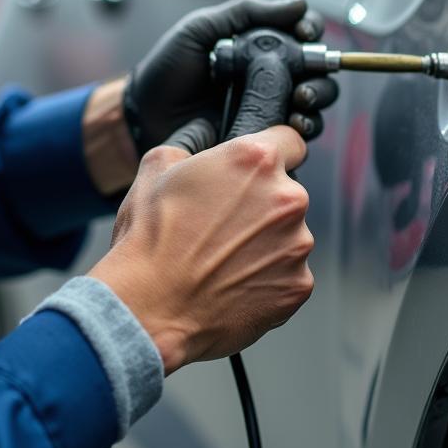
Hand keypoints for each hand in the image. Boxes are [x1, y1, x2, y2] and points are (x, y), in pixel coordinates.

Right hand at [88, 120, 313, 373]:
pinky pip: (290, 275)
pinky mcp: (298, 285)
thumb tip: (201, 138)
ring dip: (266, 243)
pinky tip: (233, 284)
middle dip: (263, 205)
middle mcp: (288, 198)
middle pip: (288, 193)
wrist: (150, 308)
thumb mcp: (156, 168)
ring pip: (290, 236)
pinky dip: (268, 279)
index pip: (290, 141)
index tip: (259, 171)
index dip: (273, 153)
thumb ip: (191, 142)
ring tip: (223, 259)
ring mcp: (297, 245)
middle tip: (224, 224)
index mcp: (257, 160)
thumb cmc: (150, 240)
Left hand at [123, 0, 338, 153]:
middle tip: (304, 79)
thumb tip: (299, 4)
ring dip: (316, 99)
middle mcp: (271, 75)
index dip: (311, 29)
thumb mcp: (201, 30)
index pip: (301, 32)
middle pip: (317, 70)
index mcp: (259, 45)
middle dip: (320, 73)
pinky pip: (296, 134)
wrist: (144, 116)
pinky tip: (293, 126)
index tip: (304, 33)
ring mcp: (270, 107)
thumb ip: (245, 12)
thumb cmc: (168, 69)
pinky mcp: (264, 137)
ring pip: (314, 102)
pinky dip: (304, 128)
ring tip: (300, 102)